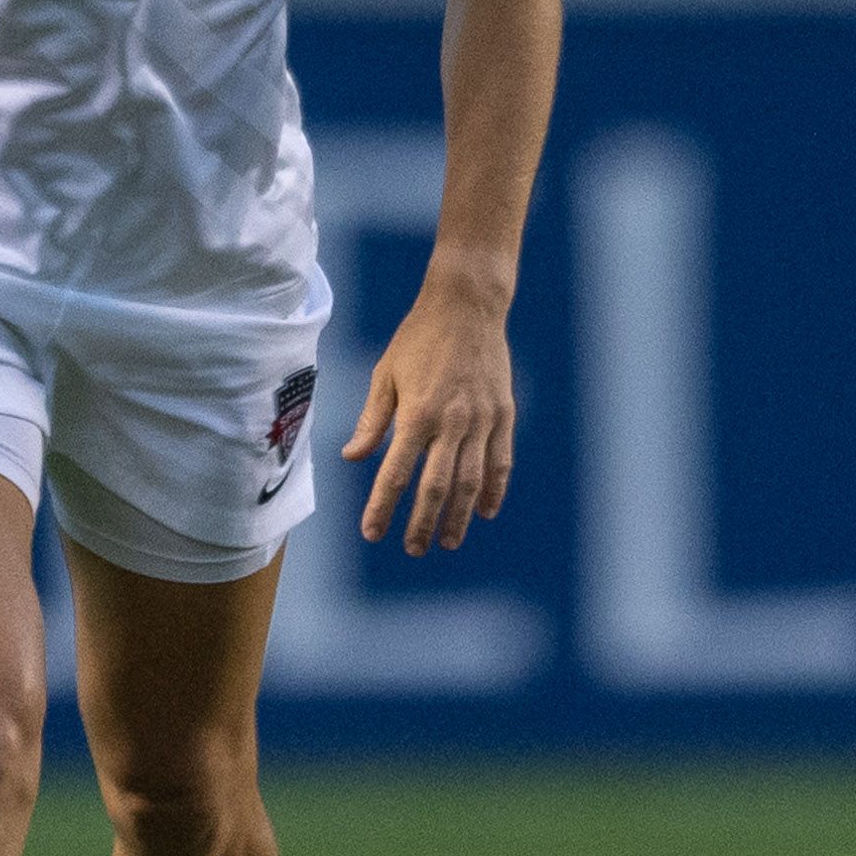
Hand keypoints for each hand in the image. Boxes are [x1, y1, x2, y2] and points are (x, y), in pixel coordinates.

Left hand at [341, 284, 514, 556]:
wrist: (467, 306)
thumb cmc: (418, 338)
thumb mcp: (385, 374)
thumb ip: (372, 420)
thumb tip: (352, 457)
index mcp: (417, 413)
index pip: (395, 473)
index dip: (383, 508)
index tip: (373, 533)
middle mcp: (452, 421)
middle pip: (436, 487)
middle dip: (424, 523)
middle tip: (414, 549)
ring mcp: (482, 419)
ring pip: (471, 481)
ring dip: (459, 517)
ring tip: (449, 541)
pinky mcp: (503, 414)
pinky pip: (501, 461)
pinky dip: (494, 490)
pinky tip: (485, 511)